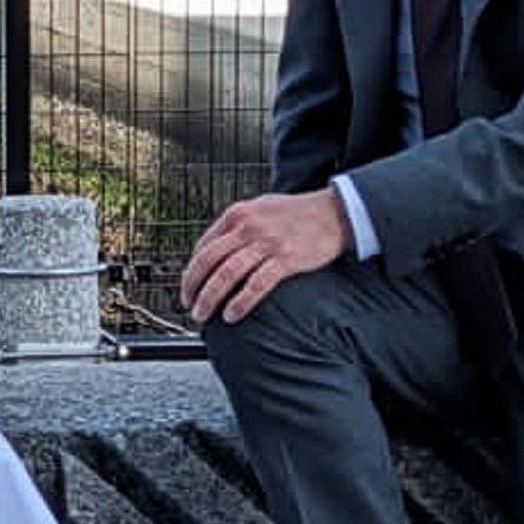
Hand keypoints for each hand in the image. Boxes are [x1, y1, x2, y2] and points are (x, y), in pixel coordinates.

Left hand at [179, 190, 353, 322]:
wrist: (334, 212)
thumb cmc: (298, 213)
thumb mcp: (261, 208)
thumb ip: (238, 226)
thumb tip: (216, 248)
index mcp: (238, 214)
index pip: (204, 245)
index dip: (191, 270)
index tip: (188, 287)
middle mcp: (248, 227)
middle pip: (208, 261)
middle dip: (192, 287)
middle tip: (189, 305)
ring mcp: (267, 243)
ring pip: (226, 275)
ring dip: (209, 298)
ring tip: (203, 314)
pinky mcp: (286, 259)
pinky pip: (255, 285)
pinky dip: (240, 303)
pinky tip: (232, 316)